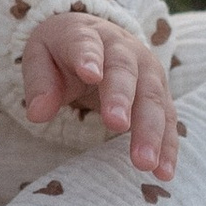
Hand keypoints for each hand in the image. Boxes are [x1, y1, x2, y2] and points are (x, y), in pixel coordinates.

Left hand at [22, 12, 178, 176]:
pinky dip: (167, 145)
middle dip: (122, 98)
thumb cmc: (63, 52)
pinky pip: (168, 118)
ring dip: (151, 130)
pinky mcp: (160, 93)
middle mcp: (123, 48)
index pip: (86, 43)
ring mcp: (146, 70)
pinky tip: (164, 171)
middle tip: (117, 124)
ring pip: (152, 97)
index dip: (89, 57)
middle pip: (125, 72)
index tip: (90, 74)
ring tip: (145, 162)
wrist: (95, 37)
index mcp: (87, 34)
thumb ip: (40, 83)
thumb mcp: (40, 57)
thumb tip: (38, 113)